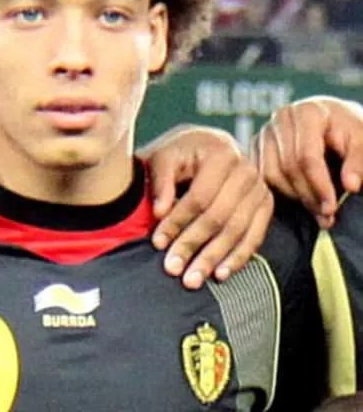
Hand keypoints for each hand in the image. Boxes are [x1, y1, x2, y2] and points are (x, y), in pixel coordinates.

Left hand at [139, 126, 273, 289]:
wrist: (207, 145)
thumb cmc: (180, 153)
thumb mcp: (164, 156)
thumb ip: (161, 180)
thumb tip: (159, 212)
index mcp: (221, 154)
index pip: (198, 197)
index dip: (177, 222)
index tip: (158, 243)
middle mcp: (246, 171)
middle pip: (218, 217)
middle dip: (193, 245)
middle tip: (173, 268)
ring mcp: (259, 189)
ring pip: (236, 230)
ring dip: (213, 258)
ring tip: (192, 279)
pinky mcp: (266, 205)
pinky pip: (255, 236)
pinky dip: (238, 257)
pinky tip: (220, 274)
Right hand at [253, 96, 362, 227]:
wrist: (330, 117)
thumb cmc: (348, 129)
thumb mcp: (362, 140)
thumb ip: (359, 161)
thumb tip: (351, 186)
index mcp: (307, 112)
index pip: (307, 156)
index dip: (319, 185)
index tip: (332, 209)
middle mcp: (280, 118)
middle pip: (287, 167)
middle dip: (308, 196)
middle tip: (326, 217)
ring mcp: (264, 131)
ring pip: (270, 174)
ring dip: (293, 197)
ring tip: (315, 211)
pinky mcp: (255, 144)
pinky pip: (260, 175)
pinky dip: (278, 192)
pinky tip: (298, 201)